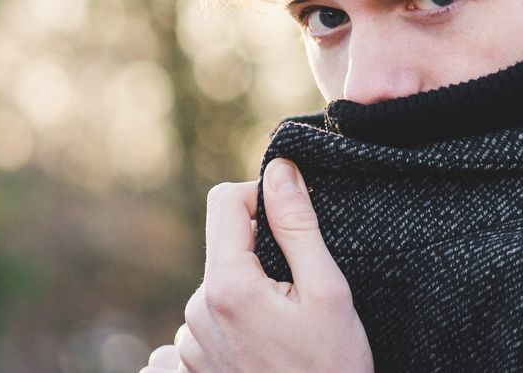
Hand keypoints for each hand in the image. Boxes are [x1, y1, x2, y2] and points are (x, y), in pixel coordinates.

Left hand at [157, 157, 373, 372]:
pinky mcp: (193, 366)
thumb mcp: (328, 291)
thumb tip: (280, 170)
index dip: (261, 196)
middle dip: (263, 254)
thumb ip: (298, 226)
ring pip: (222, 282)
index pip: (223, 202)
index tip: (291, 222)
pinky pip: (213, 318)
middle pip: (226, 246)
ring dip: (253, 291)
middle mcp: (196, 313)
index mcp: (226, 289)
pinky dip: (239, 320)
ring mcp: (191, 344)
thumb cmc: (331, 368)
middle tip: (302, 293)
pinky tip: (267, 346)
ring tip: (288, 328)